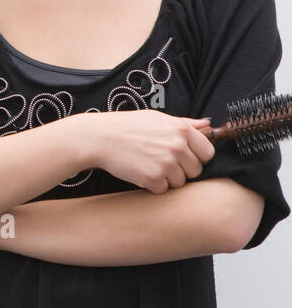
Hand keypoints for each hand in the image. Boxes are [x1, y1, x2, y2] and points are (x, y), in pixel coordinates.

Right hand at [76, 109, 215, 192]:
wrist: (100, 138)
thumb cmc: (127, 126)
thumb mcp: (158, 118)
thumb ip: (185, 123)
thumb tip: (207, 124)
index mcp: (182, 130)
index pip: (208, 153)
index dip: (197, 157)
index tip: (185, 157)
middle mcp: (178, 147)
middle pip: (195, 171)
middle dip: (182, 170)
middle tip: (162, 162)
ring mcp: (166, 164)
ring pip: (180, 182)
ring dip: (167, 179)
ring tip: (149, 165)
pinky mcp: (153, 179)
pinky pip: (163, 189)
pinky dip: (153, 185)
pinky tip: (140, 172)